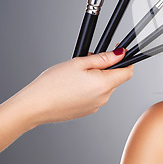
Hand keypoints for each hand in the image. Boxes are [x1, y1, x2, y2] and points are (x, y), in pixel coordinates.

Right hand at [14, 49, 132, 125]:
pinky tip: (74, 86)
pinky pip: (95, 96)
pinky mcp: (87, 111)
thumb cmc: (52, 85)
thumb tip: (120, 54)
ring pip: (104, 87)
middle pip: (115, 79)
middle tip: (89, 61)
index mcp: (104, 84)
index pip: (127, 72)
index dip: (126, 60)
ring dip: (97, 78)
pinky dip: (89, 88)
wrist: (34, 106)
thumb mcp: (79, 63)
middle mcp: (103, 98)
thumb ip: (103, 58)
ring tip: (77, 74)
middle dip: (106, 68)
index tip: (120, 52)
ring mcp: (96, 106)